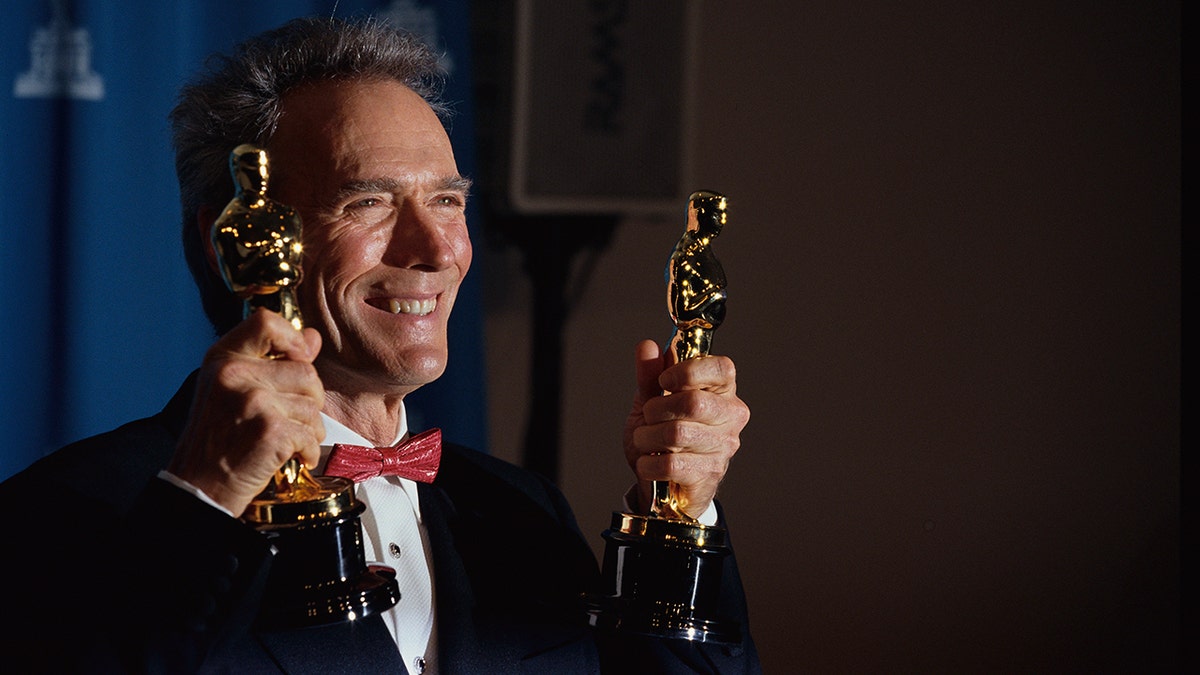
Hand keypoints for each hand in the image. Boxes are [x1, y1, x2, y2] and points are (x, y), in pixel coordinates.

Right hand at [168, 309, 324, 515]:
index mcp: (222, 358)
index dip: (292, 339)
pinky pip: (311, 434)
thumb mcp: (232, 390)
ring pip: (313, 406)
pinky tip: (288, 457)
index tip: (297, 360)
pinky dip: (307, 451)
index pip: (267, 322)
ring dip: (308, 429)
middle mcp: (234, 373)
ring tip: (282, 440)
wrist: (198, 487)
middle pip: (306, 371)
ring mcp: (252, 401)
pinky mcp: (269, 430)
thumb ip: (273, 361)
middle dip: (308, 401)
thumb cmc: (217, 440)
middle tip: (285, 420)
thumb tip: (312, 337)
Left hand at [622, 339, 748, 518]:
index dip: (687, 371)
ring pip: (677, 434)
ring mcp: (723, 448)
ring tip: (645, 441)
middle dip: (657, 408)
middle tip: (649, 416)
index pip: (721, 369)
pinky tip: (648, 463)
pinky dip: (648, 463)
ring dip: (647, 437)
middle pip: (694, 402)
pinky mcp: (708, 475)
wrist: (663, 487)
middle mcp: (731, 418)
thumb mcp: (651, 402)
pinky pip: (671, 463)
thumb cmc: (662, 439)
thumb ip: (650, 375)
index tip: (664, 381)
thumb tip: (647, 346)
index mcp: (722, 392)